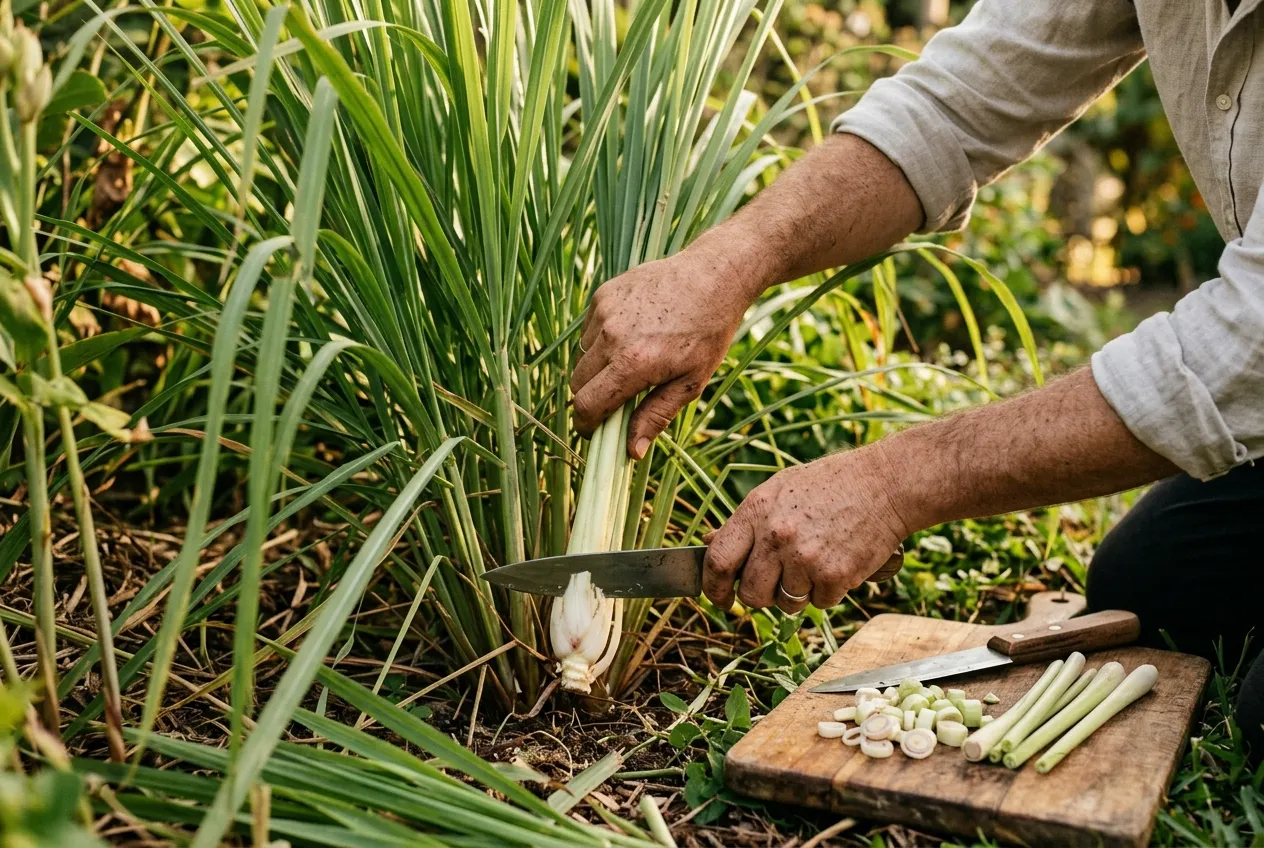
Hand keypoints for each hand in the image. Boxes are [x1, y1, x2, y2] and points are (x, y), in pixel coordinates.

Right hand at [571, 245, 759, 457]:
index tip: (593, 432)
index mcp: (633, 363)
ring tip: (631, 362)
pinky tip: (631, 335)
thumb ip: (656, 416)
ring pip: (581, 356)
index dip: (586, 425)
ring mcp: (604, 312)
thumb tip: (631, 452)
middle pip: (577, 382)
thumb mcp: (691, 382)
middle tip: (616, 400)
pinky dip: (601, 341)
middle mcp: (611, 336)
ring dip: (597, 368)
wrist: (713, 275)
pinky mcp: (603, 294)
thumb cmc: (708, 332)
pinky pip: (588, 330)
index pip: (587, 404)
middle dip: (591, 398)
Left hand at [703, 445, 911, 612]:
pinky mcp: (834, 576)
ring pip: (786, 604)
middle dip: (761, 596)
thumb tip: (709, 544)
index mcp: (756, 511)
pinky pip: (820, 603)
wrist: (886, 485)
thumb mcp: (779, 491)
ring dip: (797, 594)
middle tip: (777, 583)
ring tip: (814, 564)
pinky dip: (828, 592)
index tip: (719, 599)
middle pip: (750, 593)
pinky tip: (838, 563)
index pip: (718, 561)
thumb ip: (745, 522)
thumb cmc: (831, 485)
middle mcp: (776, 536)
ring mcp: (805, 558)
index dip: (713, 587)